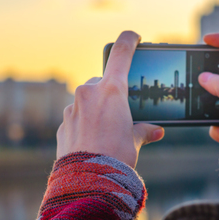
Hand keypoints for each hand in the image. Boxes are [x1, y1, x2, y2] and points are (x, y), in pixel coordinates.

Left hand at [56, 31, 164, 167]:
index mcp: (111, 91)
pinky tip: (92, 140)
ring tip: (106, 132)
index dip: (129, 40)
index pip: (121, 54)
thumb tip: (156, 131)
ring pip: (87, 99)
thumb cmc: (115, 158)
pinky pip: (76, 116)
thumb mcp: (134, 141)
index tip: (134, 36)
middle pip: (102, 82)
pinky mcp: (63, 123)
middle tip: (120, 111)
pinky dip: (84, 122)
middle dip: (110, 93)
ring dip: (96, 109)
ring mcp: (72, 107)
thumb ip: (143, 130)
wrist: (88, 182)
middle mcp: (88, 93)